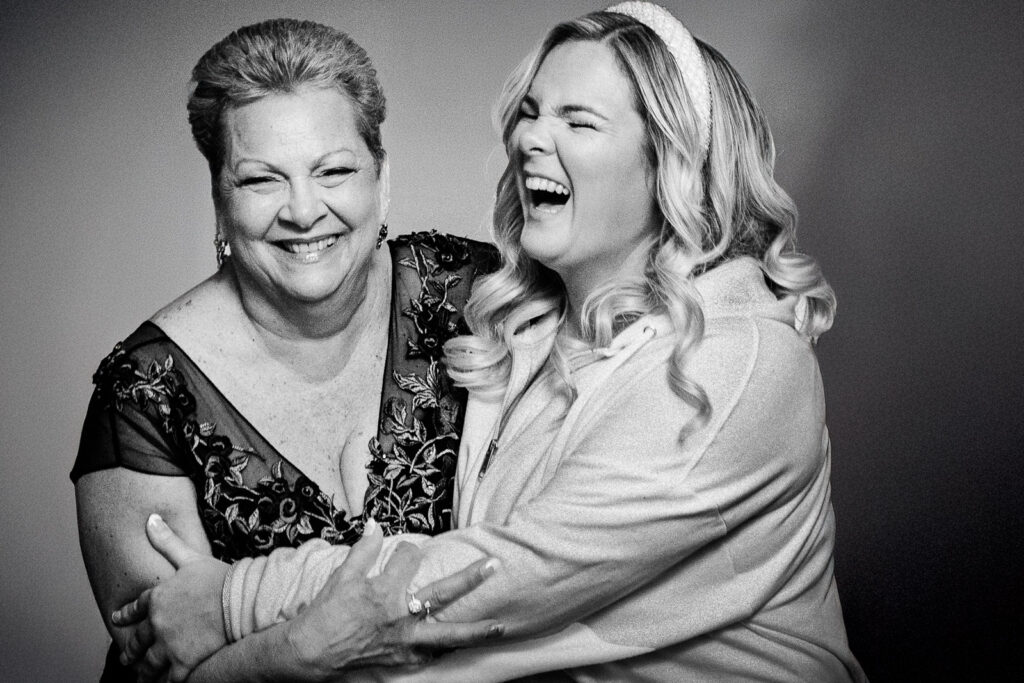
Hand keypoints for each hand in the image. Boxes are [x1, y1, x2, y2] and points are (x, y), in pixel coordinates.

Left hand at [112, 514, 228, 681]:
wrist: (241, 602)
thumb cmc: (220, 579)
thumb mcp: (192, 557)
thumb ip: (168, 541)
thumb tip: (150, 519)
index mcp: (159, 597)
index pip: (136, 607)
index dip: (126, 614)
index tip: (117, 618)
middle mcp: (158, 623)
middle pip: (138, 641)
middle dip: (131, 651)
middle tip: (126, 658)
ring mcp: (169, 645)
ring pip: (149, 664)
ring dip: (143, 671)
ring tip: (140, 677)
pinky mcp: (184, 663)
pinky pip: (168, 678)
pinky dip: (164, 682)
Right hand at [287, 520, 503, 674]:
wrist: (313, 651)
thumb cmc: (327, 612)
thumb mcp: (342, 576)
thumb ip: (363, 549)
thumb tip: (374, 523)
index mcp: (384, 590)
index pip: (409, 558)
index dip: (407, 549)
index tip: (405, 550)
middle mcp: (399, 616)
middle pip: (442, 593)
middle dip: (470, 578)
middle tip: (494, 566)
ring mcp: (404, 640)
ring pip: (447, 635)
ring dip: (474, 631)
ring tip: (501, 626)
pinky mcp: (402, 658)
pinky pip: (432, 656)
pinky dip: (448, 650)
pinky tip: (464, 646)